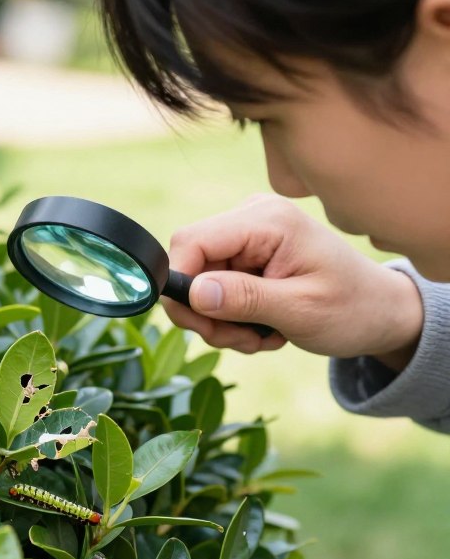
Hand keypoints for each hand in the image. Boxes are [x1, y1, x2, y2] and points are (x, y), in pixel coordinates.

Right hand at [161, 195, 423, 363]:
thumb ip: (244, 298)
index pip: (191, 242)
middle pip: (189, 265)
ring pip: (197, 283)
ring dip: (220, 321)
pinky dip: (228, 315)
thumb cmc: (351, 309)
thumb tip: (192, 293)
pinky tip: (260, 326)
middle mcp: (251, 217)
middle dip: (206, 312)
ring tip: (260, 336)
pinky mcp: (244, 253)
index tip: (203, 325)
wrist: (378, 312)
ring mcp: (246, 234)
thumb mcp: (301, 310)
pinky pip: (212, 287)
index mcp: (267, 221)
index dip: (180, 284)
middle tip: (241, 340)